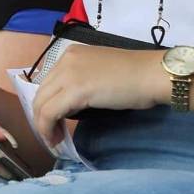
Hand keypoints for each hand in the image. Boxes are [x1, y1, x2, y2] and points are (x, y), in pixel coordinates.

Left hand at [32, 46, 166, 145]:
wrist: (152, 74)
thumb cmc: (135, 77)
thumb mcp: (99, 74)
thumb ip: (80, 84)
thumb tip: (69, 106)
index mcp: (71, 54)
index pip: (48, 82)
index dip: (47, 105)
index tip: (54, 122)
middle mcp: (65, 60)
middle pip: (41, 93)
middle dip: (42, 117)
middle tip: (52, 135)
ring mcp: (68, 73)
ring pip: (41, 103)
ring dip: (43, 125)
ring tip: (54, 140)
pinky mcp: (75, 90)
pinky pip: (49, 112)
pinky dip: (47, 128)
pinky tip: (56, 139)